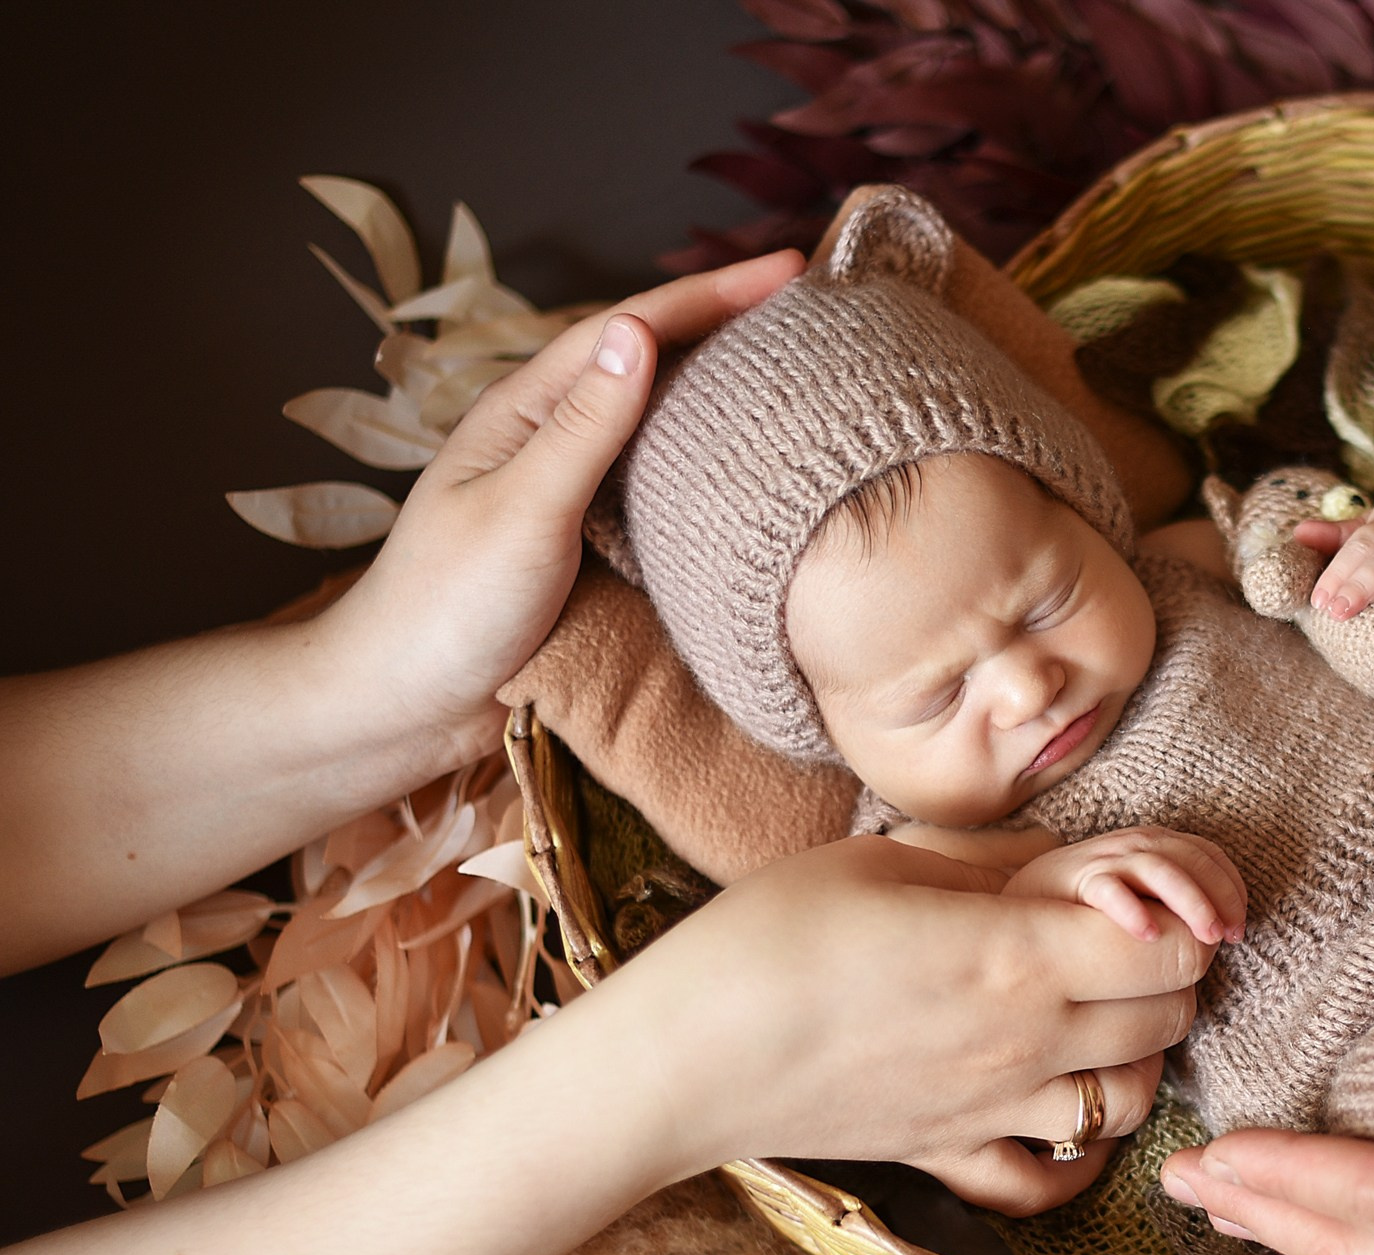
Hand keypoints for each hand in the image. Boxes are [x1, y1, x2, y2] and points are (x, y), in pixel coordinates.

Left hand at [311, 250, 806, 767]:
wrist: (403, 708)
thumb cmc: (446, 609)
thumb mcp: (521, 510)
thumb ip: (582, 427)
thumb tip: (637, 331)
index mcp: (525, 413)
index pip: (632, 329)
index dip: (712, 294)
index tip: (792, 269)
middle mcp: (550, 441)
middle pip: (652, 362)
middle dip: (728, 325)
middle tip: (812, 308)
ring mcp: (570, 494)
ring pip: (659, 422)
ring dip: (724, 390)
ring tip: (797, 373)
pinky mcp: (588, 547)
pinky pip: (661, 486)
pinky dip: (712, 463)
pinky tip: (751, 471)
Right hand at [604, 833, 1215, 1213]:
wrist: (680, 1058)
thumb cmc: (767, 937)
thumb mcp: (881, 860)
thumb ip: (989, 864)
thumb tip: (1056, 861)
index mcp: (1018, 956)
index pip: (1173, 948)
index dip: (1181, 914)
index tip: (1143, 890)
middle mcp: (1027, 1044)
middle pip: (1171, 1019)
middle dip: (1166, 974)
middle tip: (1118, 936)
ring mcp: (992, 1111)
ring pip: (1131, 1103)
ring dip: (1134, 1056)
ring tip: (1093, 1014)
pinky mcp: (947, 1156)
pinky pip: (1047, 1180)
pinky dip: (1073, 1156)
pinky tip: (1056, 1108)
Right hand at [1004, 825, 1246, 946]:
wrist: (1020, 901)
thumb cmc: (1090, 911)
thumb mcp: (1140, 904)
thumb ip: (1173, 910)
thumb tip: (1217, 942)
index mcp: (1155, 847)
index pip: (1208, 854)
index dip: (1231, 888)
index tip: (1238, 930)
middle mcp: (1133, 845)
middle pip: (1192, 858)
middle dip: (1219, 897)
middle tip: (1227, 938)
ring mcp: (1104, 859)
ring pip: (1160, 868)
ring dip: (1191, 902)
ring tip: (1206, 939)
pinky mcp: (1073, 879)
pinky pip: (1107, 887)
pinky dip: (1130, 909)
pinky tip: (1147, 935)